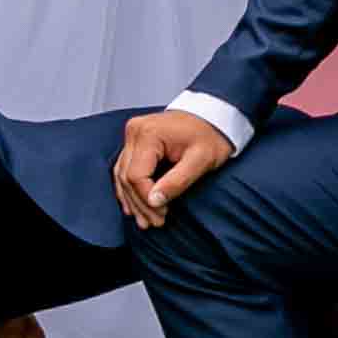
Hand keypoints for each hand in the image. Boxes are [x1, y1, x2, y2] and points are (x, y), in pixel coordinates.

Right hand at [114, 108, 235, 230]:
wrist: (215, 114)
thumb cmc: (210, 135)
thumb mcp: (200, 161)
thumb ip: (177, 182)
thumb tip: (154, 201)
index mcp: (149, 133)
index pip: (136, 176)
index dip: (147, 200)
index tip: (162, 215)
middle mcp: (135, 131)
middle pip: (126, 177)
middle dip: (140, 204)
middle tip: (155, 223)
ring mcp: (134, 134)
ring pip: (122, 174)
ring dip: (132, 200)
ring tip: (144, 220)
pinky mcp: (136, 139)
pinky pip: (125, 167)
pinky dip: (129, 188)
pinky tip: (134, 204)